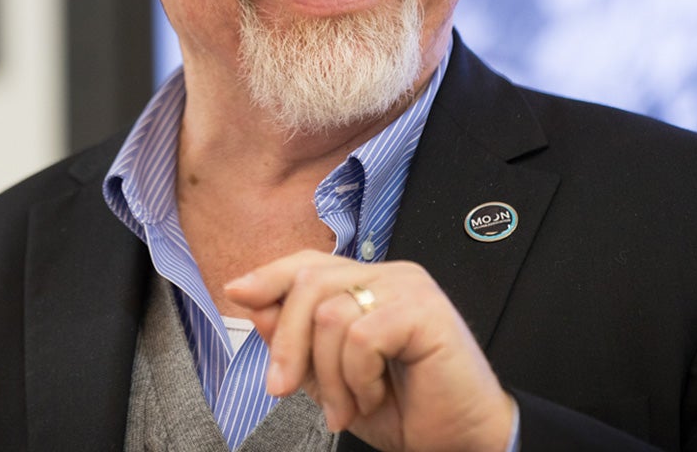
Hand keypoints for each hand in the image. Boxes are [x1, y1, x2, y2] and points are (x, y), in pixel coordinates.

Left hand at [224, 250, 514, 451]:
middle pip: (310, 282)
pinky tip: (375, 396)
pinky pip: (361, 337)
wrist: (460, 442)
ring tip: (349, 407)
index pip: (310, 262)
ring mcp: (409, 287)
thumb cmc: (403, 409)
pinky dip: (357, 378)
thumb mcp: (333, 377)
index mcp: (368, 283)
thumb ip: (300, 341)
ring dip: (328, 375)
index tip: (235, 293)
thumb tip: (256, 307)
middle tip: (280, 389)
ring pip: (330, 312)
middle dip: (286, 341)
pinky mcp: (424, 310)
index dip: (270, 276)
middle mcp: (389, 275)